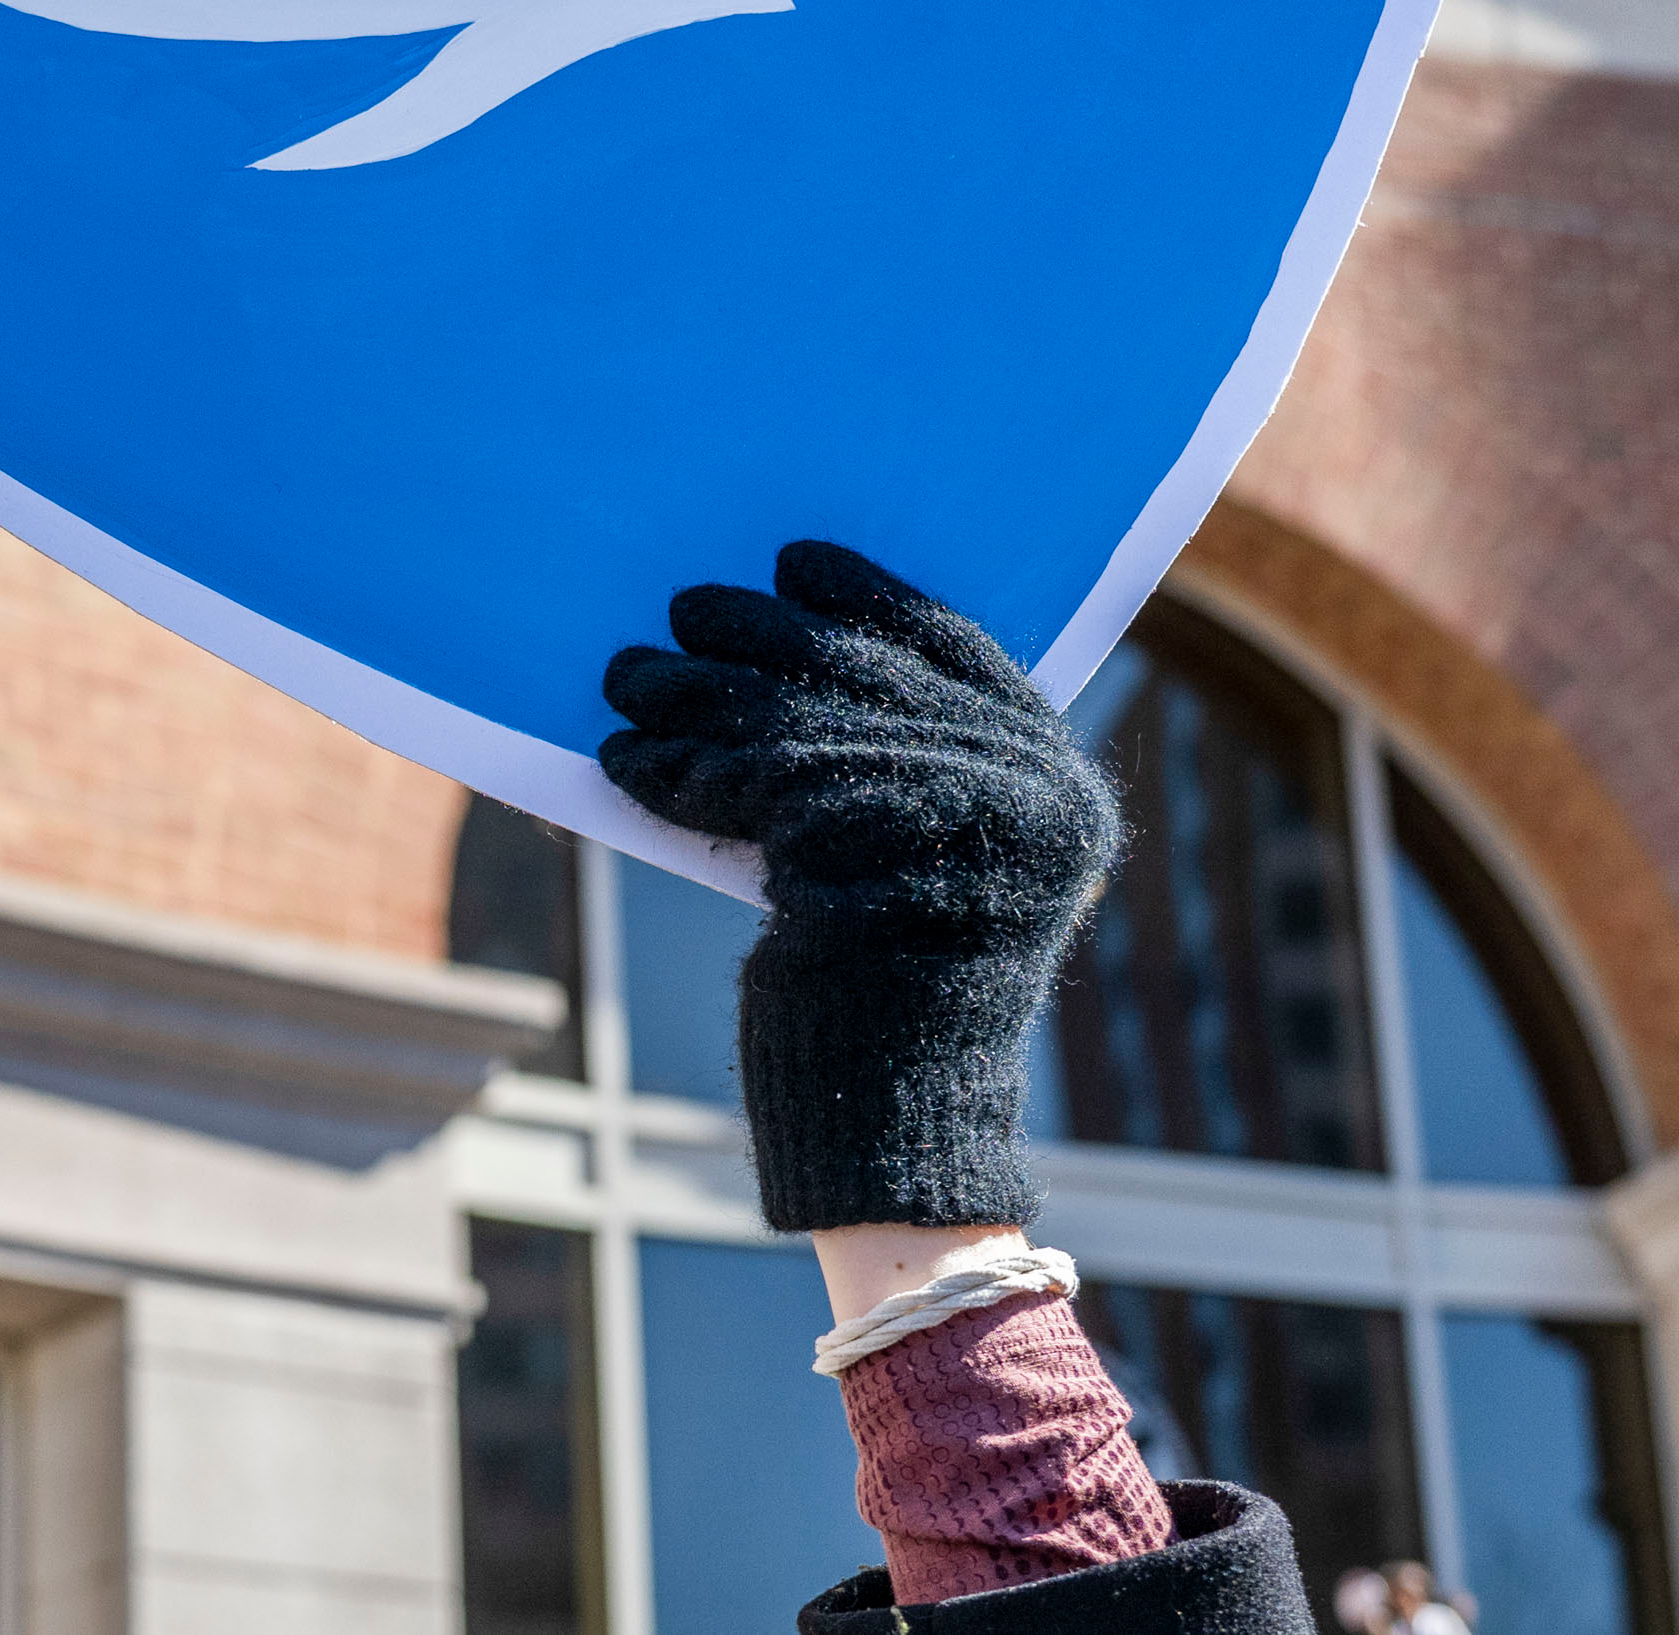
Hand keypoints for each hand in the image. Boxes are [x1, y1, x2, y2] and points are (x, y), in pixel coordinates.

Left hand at [599, 541, 1121, 1231]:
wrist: (895, 1123)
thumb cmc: (894, 994)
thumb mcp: (922, 860)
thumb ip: (901, 762)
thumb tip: (795, 643)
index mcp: (1057, 788)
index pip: (959, 649)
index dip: (872, 597)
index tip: (797, 557)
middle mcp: (1021, 795)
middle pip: (862, 672)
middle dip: (759, 634)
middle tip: (684, 607)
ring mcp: (944, 822)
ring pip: (789, 718)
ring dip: (692, 691)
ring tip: (626, 675)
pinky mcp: (849, 855)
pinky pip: (737, 782)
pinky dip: (671, 766)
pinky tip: (622, 759)